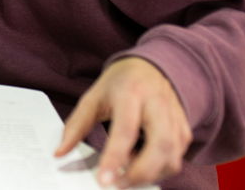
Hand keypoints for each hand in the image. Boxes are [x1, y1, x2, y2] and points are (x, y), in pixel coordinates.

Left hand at [55, 57, 192, 187]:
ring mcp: (175, 118)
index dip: (115, 157)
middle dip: (140, 173)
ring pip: (172, 157)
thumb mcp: (93, 97)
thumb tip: (60, 153)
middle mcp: (158, 105)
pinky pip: (178, 159)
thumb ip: (76, 126)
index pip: (126, 129)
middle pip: (160, 146)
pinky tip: (141, 163)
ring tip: (126, 173)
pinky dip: (159, 170)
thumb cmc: (119, 83)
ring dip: (150, 175)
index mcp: (131, 92)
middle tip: (117, 185)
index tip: (104, 180)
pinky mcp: (184, 130)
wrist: (150, 67)